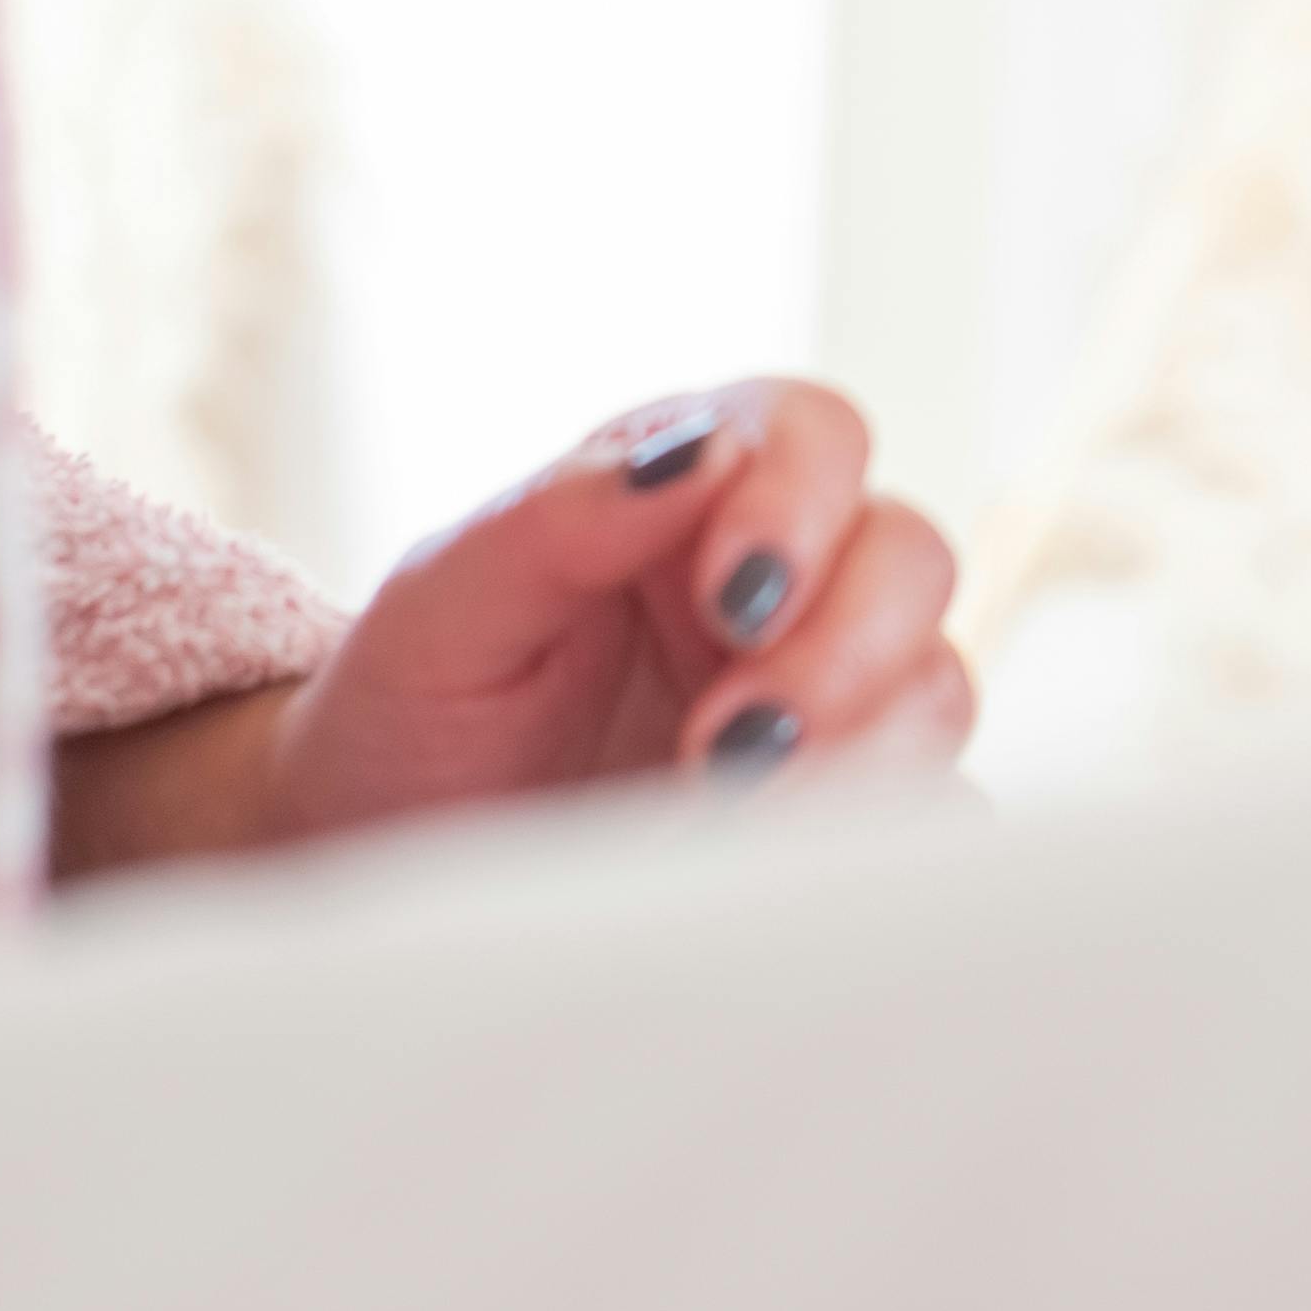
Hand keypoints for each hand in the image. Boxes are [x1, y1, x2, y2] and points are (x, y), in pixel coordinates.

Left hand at [56, 381, 972, 868]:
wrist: (375, 866)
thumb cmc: (405, 712)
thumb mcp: (442, 606)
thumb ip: (559, 517)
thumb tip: (698, 450)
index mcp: (693, 495)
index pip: (814, 434)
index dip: (802, 502)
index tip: (733, 600)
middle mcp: (785, 586)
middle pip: (908, 555)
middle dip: (844, 648)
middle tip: (734, 740)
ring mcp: (824, 704)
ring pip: (935, 683)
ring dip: (859, 750)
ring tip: (729, 819)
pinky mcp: (834, 819)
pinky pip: (931, 815)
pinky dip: (887, 843)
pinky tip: (786, 876)